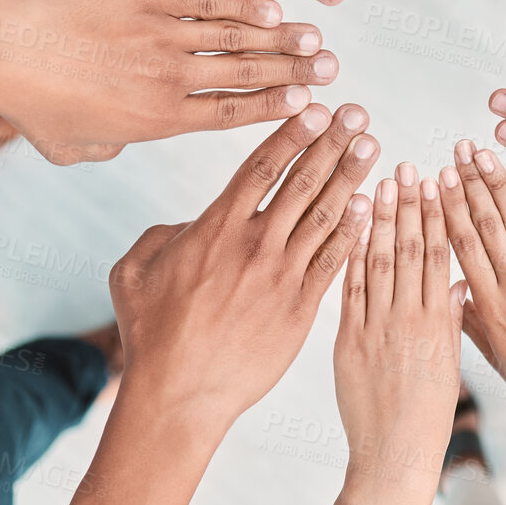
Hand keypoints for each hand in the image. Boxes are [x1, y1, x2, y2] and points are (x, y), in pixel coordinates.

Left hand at [0, 0, 338, 163]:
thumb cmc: (31, 103)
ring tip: (314, 34)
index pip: (233, 113)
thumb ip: (112, 146)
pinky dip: (240, 0)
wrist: (2, 48)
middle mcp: (170, 78)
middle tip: (332, 68)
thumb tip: (122, 143)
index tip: (310, 103)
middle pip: (248, 73)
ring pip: (235, 35)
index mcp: (159, 120)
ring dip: (279, 35)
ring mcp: (161, 35)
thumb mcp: (74, 147)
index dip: (277, 107)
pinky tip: (269, 0)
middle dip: (294, 72)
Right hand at [109, 104, 380, 421]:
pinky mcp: (300, 308)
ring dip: (352, 177)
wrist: (179, 394)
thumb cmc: (151, 334)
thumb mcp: (133, 271)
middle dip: (333, 143)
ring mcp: (280, 275)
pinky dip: (354, 230)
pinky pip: (334, 260)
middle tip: (359, 115)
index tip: (318, 110)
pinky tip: (371, 206)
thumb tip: (190, 223)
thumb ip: (161, 234)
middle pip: (303, 181)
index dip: (293, 134)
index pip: (262, 166)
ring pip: (325, 214)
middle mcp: (254, 244)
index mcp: (215, 228)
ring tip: (372, 148)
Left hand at [334, 164, 462, 489]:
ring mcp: (377, 329)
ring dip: (379, 220)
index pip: (441, 256)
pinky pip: (348, 291)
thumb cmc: (428, 415)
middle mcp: (410, 320)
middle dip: (408, 205)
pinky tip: (348, 226)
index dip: (438, 216)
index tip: (436, 182)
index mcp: (440, 323)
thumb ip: (449, 320)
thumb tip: (457, 283)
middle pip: (411, 250)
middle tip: (406, 166)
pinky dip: (349, 256)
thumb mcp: (450, 363)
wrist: (395, 457)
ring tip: (379, 183)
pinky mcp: (348, 343)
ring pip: (379, 263)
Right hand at [437, 143, 505, 434]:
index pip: (460, 245)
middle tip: (455, 151)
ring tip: (483, 154)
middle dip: (468, 184)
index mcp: (488, 308)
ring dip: (499, 185)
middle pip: (486, 225)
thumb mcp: (490, 353)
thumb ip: (468, 315)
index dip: (447, 207)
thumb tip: (449, 281)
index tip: (434, 177)